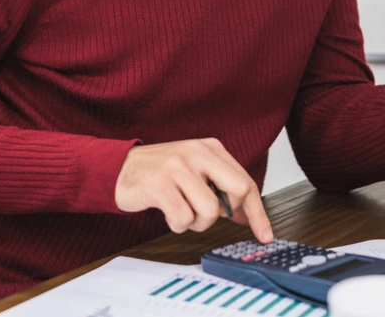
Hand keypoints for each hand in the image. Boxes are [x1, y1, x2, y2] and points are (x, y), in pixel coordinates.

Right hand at [114, 138, 272, 242]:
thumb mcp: (196, 172)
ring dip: (196, 222)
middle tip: (206, 213)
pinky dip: (177, 224)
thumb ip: (222, 188)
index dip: (258, 213)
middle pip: (237, 192)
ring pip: (210, 211)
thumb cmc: (162, 173)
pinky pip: (183, 218)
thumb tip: (247, 216)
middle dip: (225, 213)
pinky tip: (168, 213)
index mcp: (211, 148)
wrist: (120, 168)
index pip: (246, 182)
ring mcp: (178, 167)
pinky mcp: (160, 184)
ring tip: (181, 211)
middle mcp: (197, 153)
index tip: (264, 235)